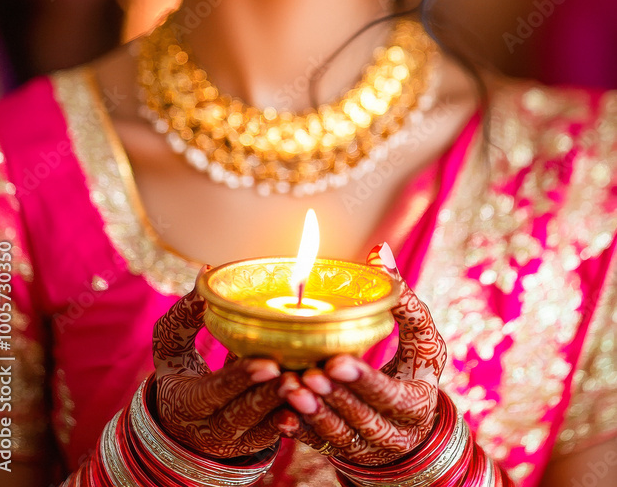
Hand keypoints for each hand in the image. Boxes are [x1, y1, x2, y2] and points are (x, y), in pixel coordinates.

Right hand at [152, 265, 300, 458]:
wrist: (182, 426)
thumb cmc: (179, 373)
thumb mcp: (171, 347)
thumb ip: (185, 315)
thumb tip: (205, 271)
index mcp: (185, 403)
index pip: (213, 392)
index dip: (240, 379)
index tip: (268, 363)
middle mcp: (209, 429)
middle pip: (242, 415)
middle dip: (269, 397)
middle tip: (294, 376)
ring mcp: (235, 442)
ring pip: (264, 430)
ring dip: (287, 409)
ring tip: (309, 388)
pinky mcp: (256, 445)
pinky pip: (278, 435)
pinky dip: (296, 421)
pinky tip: (313, 405)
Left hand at [278, 242, 446, 465]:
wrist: (408, 424)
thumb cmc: (414, 367)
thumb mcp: (421, 338)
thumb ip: (404, 300)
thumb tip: (379, 252)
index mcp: (416, 404)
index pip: (392, 396)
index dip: (364, 380)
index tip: (337, 360)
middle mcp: (393, 433)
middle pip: (362, 418)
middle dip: (334, 397)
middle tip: (308, 373)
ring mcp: (366, 448)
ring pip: (338, 436)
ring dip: (313, 413)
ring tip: (290, 388)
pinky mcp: (342, 451)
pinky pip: (319, 445)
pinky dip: (300, 431)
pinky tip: (282, 415)